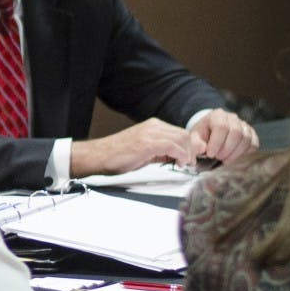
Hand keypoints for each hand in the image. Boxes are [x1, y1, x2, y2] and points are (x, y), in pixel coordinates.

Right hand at [70, 117, 205, 176]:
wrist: (98, 156)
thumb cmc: (117, 156)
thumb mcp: (144, 152)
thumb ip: (161, 152)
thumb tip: (178, 157)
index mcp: (152, 126)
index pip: (180, 132)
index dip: (189, 146)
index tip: (190, 159)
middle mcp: (152, 126)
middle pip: (184, 134)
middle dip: (191, 150)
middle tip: (190, 163)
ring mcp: (149, 133)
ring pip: (181, 138)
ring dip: (187, 153)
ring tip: (185, 165)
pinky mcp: (146, 143)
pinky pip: (172, 145)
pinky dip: (180, 155)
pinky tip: (179, 163)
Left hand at [190, 108, 258, 162]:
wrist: (209, 135)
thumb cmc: (202, 137)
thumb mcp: (194, 139)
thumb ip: (195, 144)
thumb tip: (202, 149)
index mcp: (217, 115)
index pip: (221, 127)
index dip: (216, 143)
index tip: (210, 154)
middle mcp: (232, 118)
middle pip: (236, 132)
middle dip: (227, 149)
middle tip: (218, 158)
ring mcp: (243, 125)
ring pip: (246, 138)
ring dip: (235, 153)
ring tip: (224, 159)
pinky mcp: (251, 134)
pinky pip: (253, 143)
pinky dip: (245, 152)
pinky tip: (234, 156)